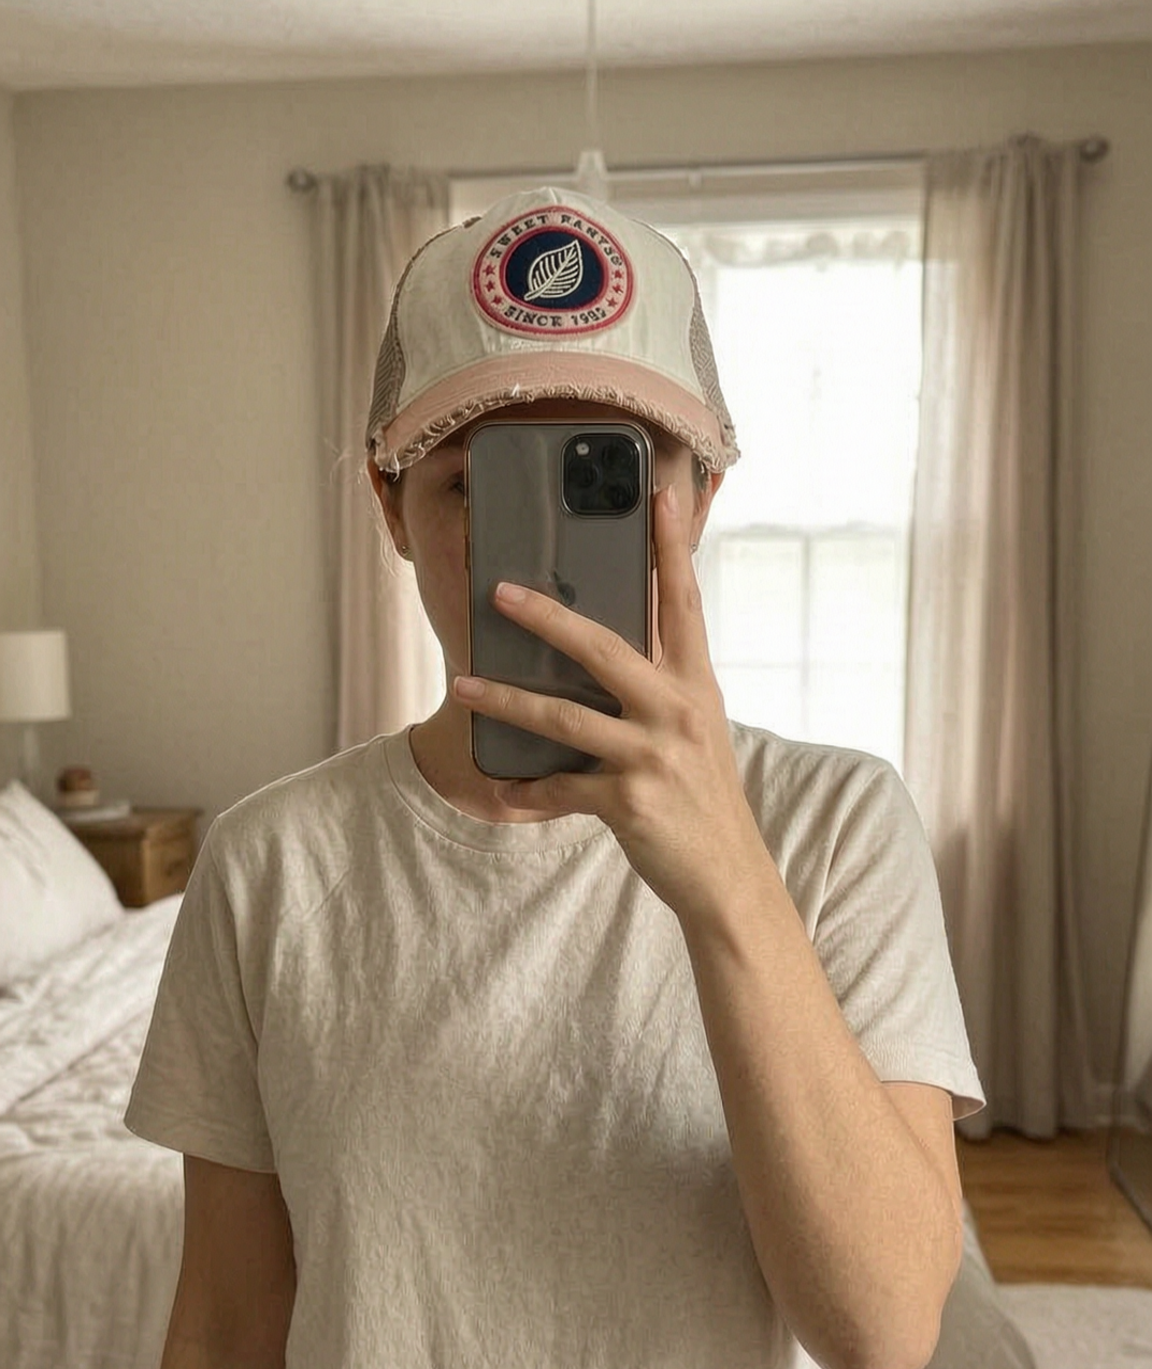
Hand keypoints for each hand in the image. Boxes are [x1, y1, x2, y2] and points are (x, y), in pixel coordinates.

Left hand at [451, 483, 766, 923]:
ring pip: (565, 718)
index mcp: (696, 684)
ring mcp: (654, 757)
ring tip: (466, 686)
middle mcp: (678, 711)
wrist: (729, 876)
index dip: (672, 545)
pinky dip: (529, 790)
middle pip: (604, 648)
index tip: (658, 492)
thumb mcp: (695, 729)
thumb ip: (657, 684)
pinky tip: (504, 790)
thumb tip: (595, 645)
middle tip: (501, 591)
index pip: (684, 601)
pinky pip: (562, 788)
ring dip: (508, 702)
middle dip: (547, 617)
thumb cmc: (702, 795)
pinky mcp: (631, 802)